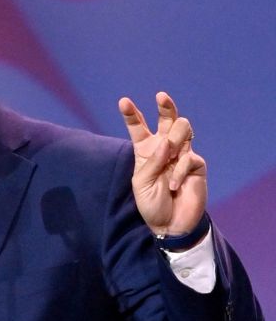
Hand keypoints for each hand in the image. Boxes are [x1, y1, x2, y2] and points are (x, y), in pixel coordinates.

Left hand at [118, 92, 206, 235]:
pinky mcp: (196, 165)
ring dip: (175, 139)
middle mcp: (164, 148)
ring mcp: (182, 154)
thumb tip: (166, 142)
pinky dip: (179, 171)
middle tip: (161, 96)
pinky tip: (174, 186)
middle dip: (165, 105)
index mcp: (145, 150)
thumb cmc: (151, 203)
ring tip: (170, 156)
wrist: (170, 224)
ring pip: (183, 129)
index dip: (132, 114)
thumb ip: (151, 161)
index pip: (138, 127)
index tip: (123, 101)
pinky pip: (189, 158)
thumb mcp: (141, 183)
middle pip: (168, 119)